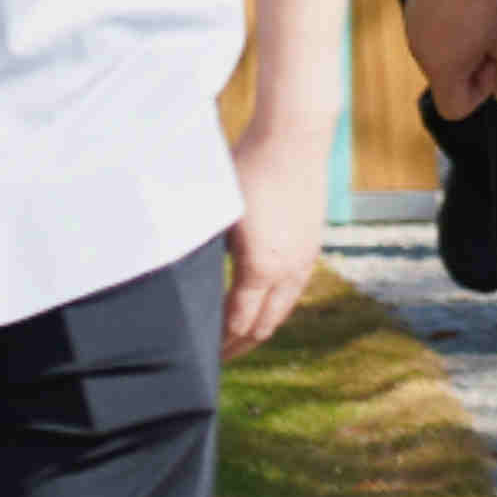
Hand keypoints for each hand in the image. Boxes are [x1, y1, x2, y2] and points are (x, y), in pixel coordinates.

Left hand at [221, 108, 330, 354]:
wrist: (293, 138)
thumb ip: (205, 253)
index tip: (203, 357)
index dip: (221, 344)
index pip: (239, 322)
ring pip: (284, 309)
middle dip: (241, 345)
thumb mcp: (217, 214)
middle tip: (218, 358)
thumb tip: (184, 281)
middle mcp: (289, 270)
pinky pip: (294, 289)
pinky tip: (262, 300)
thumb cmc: (247, 170)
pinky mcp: (312, 243)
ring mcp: (305, 258)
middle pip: (266, 325)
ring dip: (261, 326)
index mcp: (262, 267)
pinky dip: (276, 305)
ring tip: (240, 335)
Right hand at [403, 0, 496, 118]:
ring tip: (486, 9)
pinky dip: (454, 22)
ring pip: (442, 51)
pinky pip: (435, 27)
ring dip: (466, 41)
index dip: (481, 92)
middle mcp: (419, 50)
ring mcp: (413, 24)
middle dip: (475, 64)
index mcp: (441, 66)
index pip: (454, 108)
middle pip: (447, 79)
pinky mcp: (414, 2)